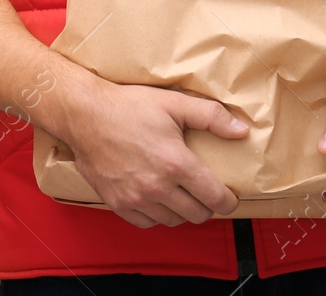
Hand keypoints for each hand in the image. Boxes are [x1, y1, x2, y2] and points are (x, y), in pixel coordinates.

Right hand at [62, 80, 249, 228]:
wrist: (84, 113)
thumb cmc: (127, 106)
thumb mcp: (173, 102)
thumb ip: (211, 116)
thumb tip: (241, 131)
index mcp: (176, 163)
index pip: (215, 198)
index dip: (228, 200)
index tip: (229, 196)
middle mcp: (157, 186)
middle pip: (198, 214)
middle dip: (207, 205)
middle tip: (205, 192)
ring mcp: (136, 198)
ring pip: (173, 221)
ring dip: (182, 211)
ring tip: (181, 195)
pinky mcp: (117, 202)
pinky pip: (146, 223)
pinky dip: (156, 215)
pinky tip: (157, 200)